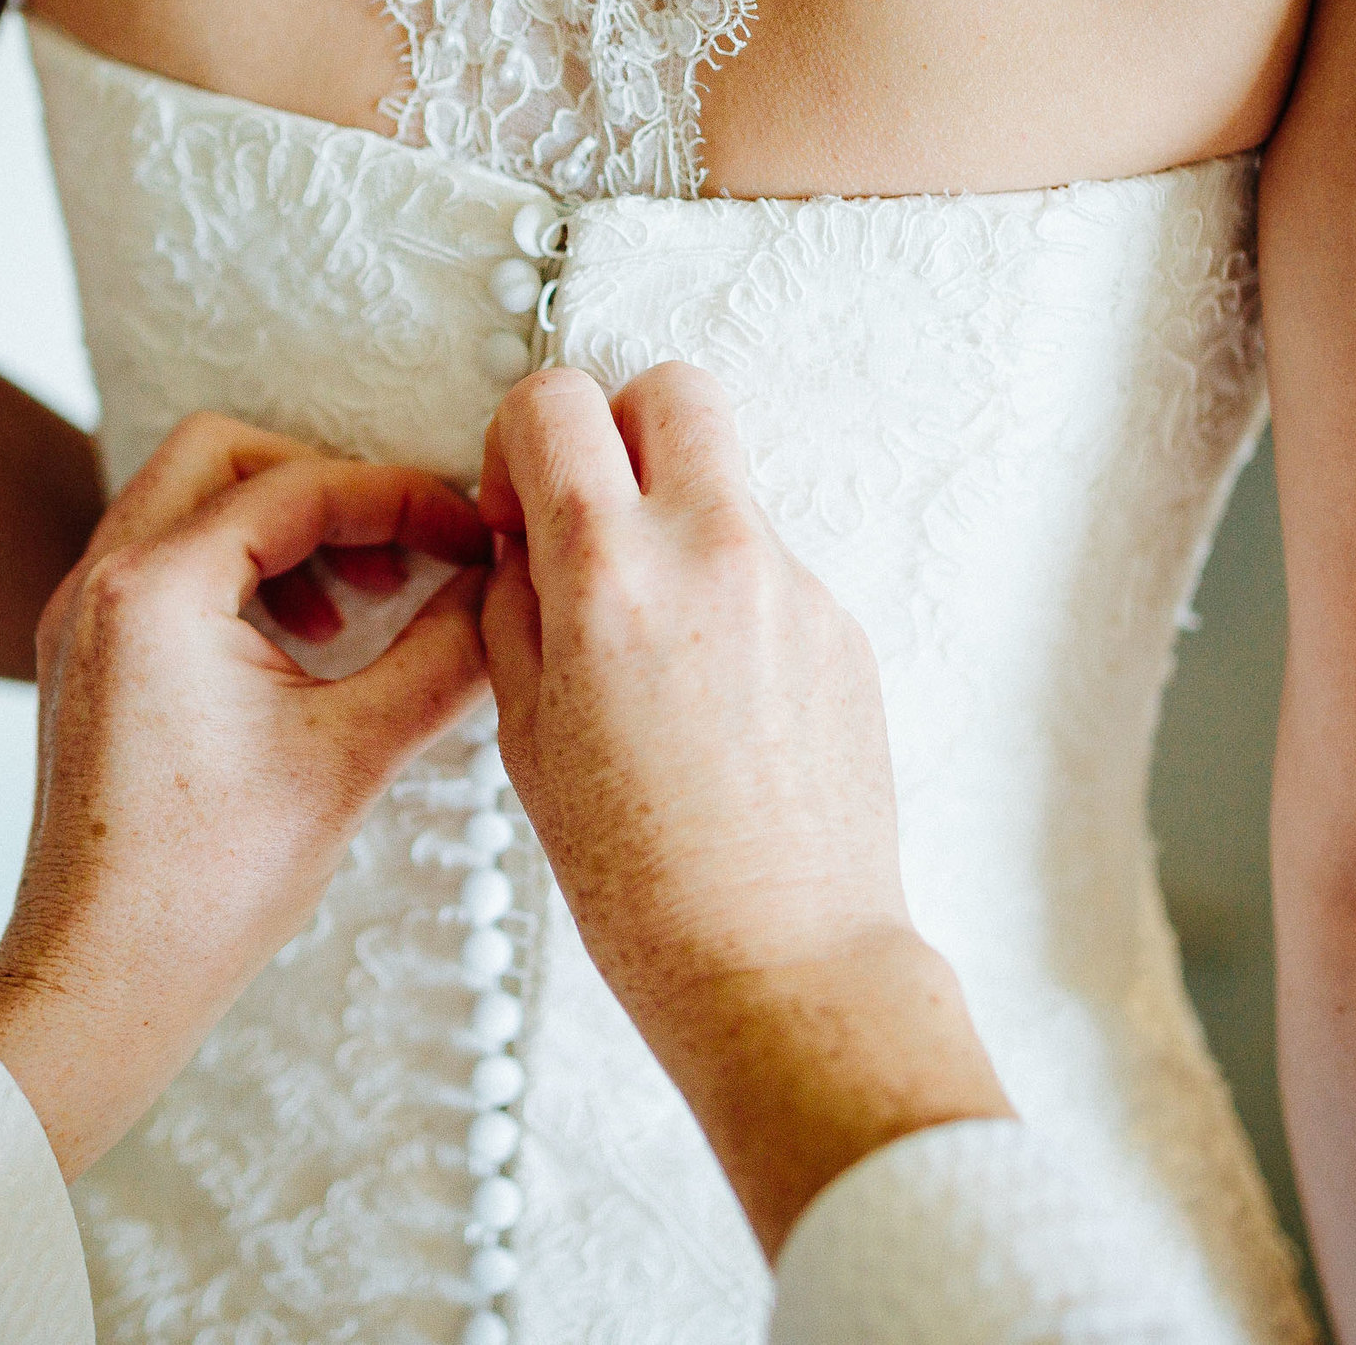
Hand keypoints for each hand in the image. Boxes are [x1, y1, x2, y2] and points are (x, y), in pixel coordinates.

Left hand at [0, 412, 490, 1178]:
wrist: (100, 984)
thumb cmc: (204, 889)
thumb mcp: (352, 756)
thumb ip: (443, 657)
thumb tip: (506, 594)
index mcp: (153, 589)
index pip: (300, 486)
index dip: (404, 499)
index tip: (469, 536)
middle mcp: (97, 583)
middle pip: (223, 456)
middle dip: (328, 487)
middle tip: (403, 552)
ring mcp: (79, 620)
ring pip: (188, 507)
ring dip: (283, 530)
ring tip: (361, 606)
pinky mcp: (84, 661)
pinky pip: (164, 567)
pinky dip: (240, 575)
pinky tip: (305, 646)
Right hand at [478, 363, 1009, 1251]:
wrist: (780, 965)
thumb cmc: (639, 879)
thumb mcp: (524, 734)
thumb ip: (513, 609)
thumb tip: (522, 544)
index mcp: (610, 572)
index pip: (557, 402)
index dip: (517, 442)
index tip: (515, 508)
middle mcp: (714, 552)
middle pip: (672, 391)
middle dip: (618, 431)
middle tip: (589, 524)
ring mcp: (793, 585)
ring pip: (725, 488)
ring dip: (676, 527)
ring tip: (651, 656)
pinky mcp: (842, 629)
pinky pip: (768, 569)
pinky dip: (728, 602)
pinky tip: (711, 709)